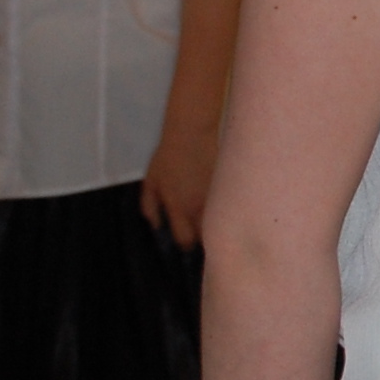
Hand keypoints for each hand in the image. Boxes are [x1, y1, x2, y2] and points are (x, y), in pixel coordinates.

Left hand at [142, 120, 219, 248]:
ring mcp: (218, 198)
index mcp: (179, 208)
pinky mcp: (230, 189)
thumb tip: (156, 226)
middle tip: (200, 235)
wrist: (192, 134)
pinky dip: (225, 211)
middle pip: (206, 236)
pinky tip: (224, 209)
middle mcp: (200, 207)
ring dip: (216, 226)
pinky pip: (228, 208)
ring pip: (220, 223)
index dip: (185, 246)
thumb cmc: (168, 158)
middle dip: (203, 239)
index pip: (185, 239)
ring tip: (214, 224)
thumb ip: (149, 207)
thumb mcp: (150, 182)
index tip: (186, 244)